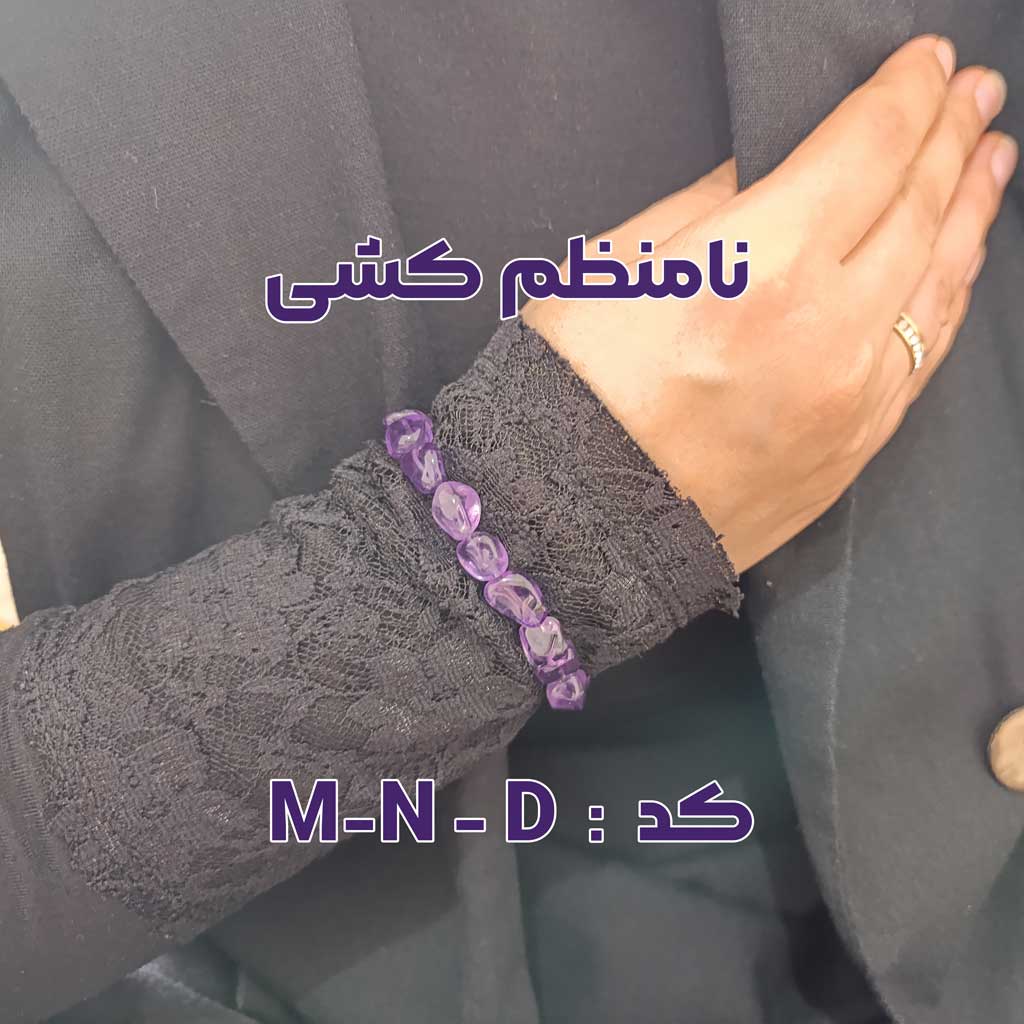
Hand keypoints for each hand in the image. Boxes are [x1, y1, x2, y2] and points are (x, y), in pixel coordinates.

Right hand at [524, 35, 1015, 571]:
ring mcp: (851, 400)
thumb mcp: (616, 267)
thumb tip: (766, 177)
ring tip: (990, 163)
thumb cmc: (571, 393)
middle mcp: (825, 333)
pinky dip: (946, 299)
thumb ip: (710, 209)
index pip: (866, 151)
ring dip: (969, 213)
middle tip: (975, 95)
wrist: (577, 520)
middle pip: (917, 208)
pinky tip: (953, 267)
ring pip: (939, 286)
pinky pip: (922, 359)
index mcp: (759, 268)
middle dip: (952, 138)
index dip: (905, 94)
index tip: (927, 63)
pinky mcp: (852, 450)